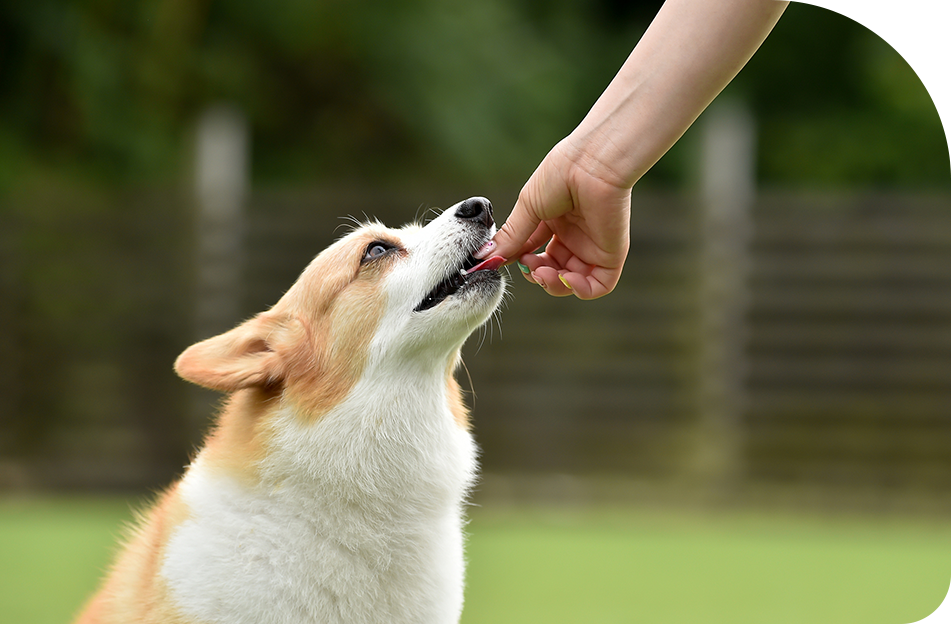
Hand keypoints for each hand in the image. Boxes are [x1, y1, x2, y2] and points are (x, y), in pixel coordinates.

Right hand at [489, 139, 630, 298]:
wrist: (591, 164)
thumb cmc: (560, 175)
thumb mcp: (527, 208)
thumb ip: (510, 236)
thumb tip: (485, 258)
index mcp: (554, 223)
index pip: (533, 253)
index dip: (519, 262)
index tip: (502, 263)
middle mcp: (573, 236)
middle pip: (552, 271)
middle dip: (537, 275)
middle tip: (530, 266)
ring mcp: (592, 246)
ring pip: (572, 282)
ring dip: (553, 284)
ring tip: (543, 271)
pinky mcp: (611, 254)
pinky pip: (598, 286)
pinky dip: (580, 290)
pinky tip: (566, 279)